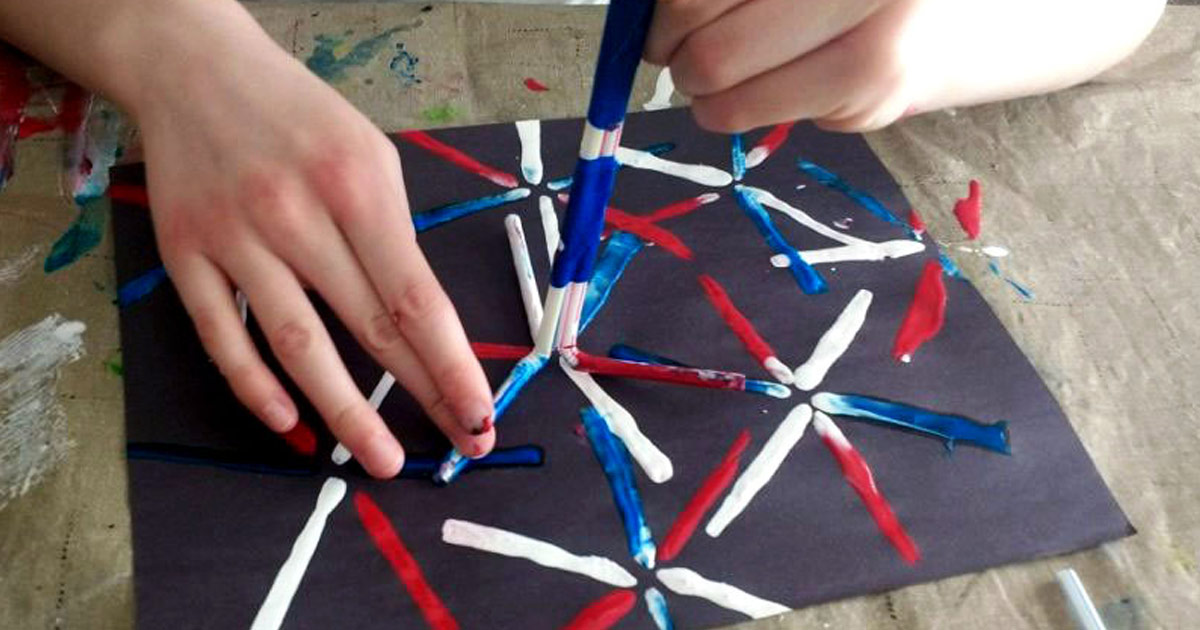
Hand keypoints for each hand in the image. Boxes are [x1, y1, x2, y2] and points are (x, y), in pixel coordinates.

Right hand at [131, 5, 493, 476]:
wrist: (195, 70)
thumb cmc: (302, 117)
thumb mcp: (371, 156)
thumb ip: (395, 235)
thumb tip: (424, 325)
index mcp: (357, 186)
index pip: (416, 297)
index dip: (452, 364)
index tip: (479, 413)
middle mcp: (296, 216)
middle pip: (369, 327)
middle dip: (421, 395)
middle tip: (457, 446)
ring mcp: (234, 238)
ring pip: (297, 345)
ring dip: (345, 413)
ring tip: (382, 460)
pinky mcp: (184, 255)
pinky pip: (222, 337)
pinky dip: (255, 387)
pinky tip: (292, 425)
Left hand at [645, 0, 1165, 132]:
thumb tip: (659, 15)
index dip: (661, 13)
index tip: (659, 21)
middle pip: (704, 41)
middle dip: (673, 55)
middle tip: (676, 50)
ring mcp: (868, 42)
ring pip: (727, 95)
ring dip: (706, 96)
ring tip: (716, 77)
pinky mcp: (879, 97)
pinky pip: (773, 113)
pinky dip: (755, 107)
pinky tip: (785, 82)